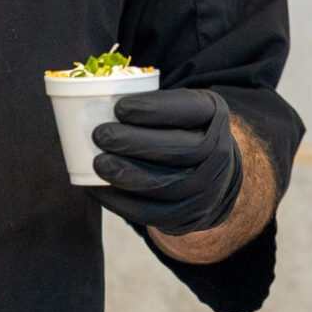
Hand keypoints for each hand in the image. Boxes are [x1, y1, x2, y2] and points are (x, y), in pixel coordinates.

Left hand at [92, 88, 242, 234]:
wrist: (209, 173)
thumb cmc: (178, 130)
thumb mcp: (176, 107)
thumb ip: (148, 103)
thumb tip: (92, 97)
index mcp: (213, 115)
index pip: (189, 110)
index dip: (155, 109)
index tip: (119, 108)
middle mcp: (219, 152)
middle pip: (181, 149)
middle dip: (136, 143)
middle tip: (100, 135)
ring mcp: (208, 188)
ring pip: (169, 185)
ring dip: (129, 174)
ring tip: (99, 163)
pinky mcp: (189, 214)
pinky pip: (155, 213)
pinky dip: (123, 202)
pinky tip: (98, 189)